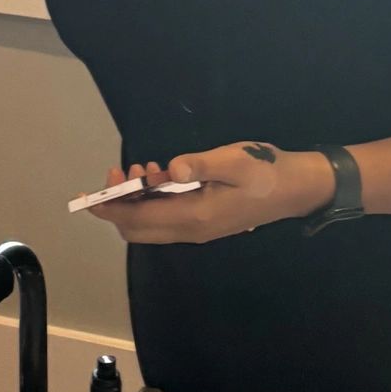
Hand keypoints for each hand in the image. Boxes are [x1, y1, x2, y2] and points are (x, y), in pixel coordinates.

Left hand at [100, 144, 335, 245]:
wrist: (298, 188)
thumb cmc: (267, 171)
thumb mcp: (235, 161)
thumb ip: (201, 165)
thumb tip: (171, 169)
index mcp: (194, 217)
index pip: (138, 218)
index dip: (111, 207)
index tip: (92, 193)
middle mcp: (191, 230)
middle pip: (137, 228)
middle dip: (119, 204)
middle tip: (118, 172)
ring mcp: (197, 229)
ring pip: (151, 224)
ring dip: (136, 201)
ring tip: (139, 169)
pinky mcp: (204, 221)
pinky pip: (166, 218)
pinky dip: (153, 200)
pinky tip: (160, 175)